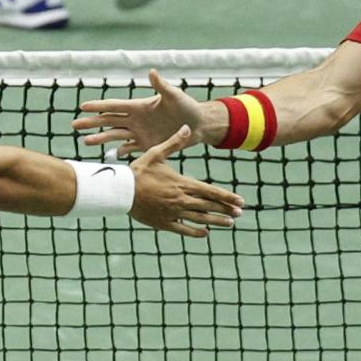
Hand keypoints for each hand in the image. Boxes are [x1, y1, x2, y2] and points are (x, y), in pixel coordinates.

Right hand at [73, 69, 207, 157]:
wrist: (197, 124)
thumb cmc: (187, 107)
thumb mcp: (174, 96)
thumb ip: (161, 86)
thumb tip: (152, 71)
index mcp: (139, 106)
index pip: (114, 106)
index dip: (99, 106)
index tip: (83, 106)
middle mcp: (136, 119)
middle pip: (108, 121)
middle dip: (91, 122)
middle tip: (74, 124)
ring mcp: (139, 132)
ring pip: (114, 135)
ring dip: (100, 138)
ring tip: (85, 142)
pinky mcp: (146, 144)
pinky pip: (128, 148)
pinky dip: (119, 151)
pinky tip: (108, 154)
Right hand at [127, 125, 244, 237]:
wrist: (120, 191)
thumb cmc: (138, 171)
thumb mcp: (156, 153)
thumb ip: (173, 142)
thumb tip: (187, 127)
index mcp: (182, 184)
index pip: (210, 191)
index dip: (227, 197)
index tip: (240, 201)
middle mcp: (180, 200)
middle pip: (209, 206)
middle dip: (226, 209)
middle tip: (240, 213)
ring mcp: (173, 213)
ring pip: (200, 219)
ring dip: (216, 221)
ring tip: (230, 223)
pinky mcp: (164, 223)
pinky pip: (184, 230)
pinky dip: (196, 232)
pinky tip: (205, 233)